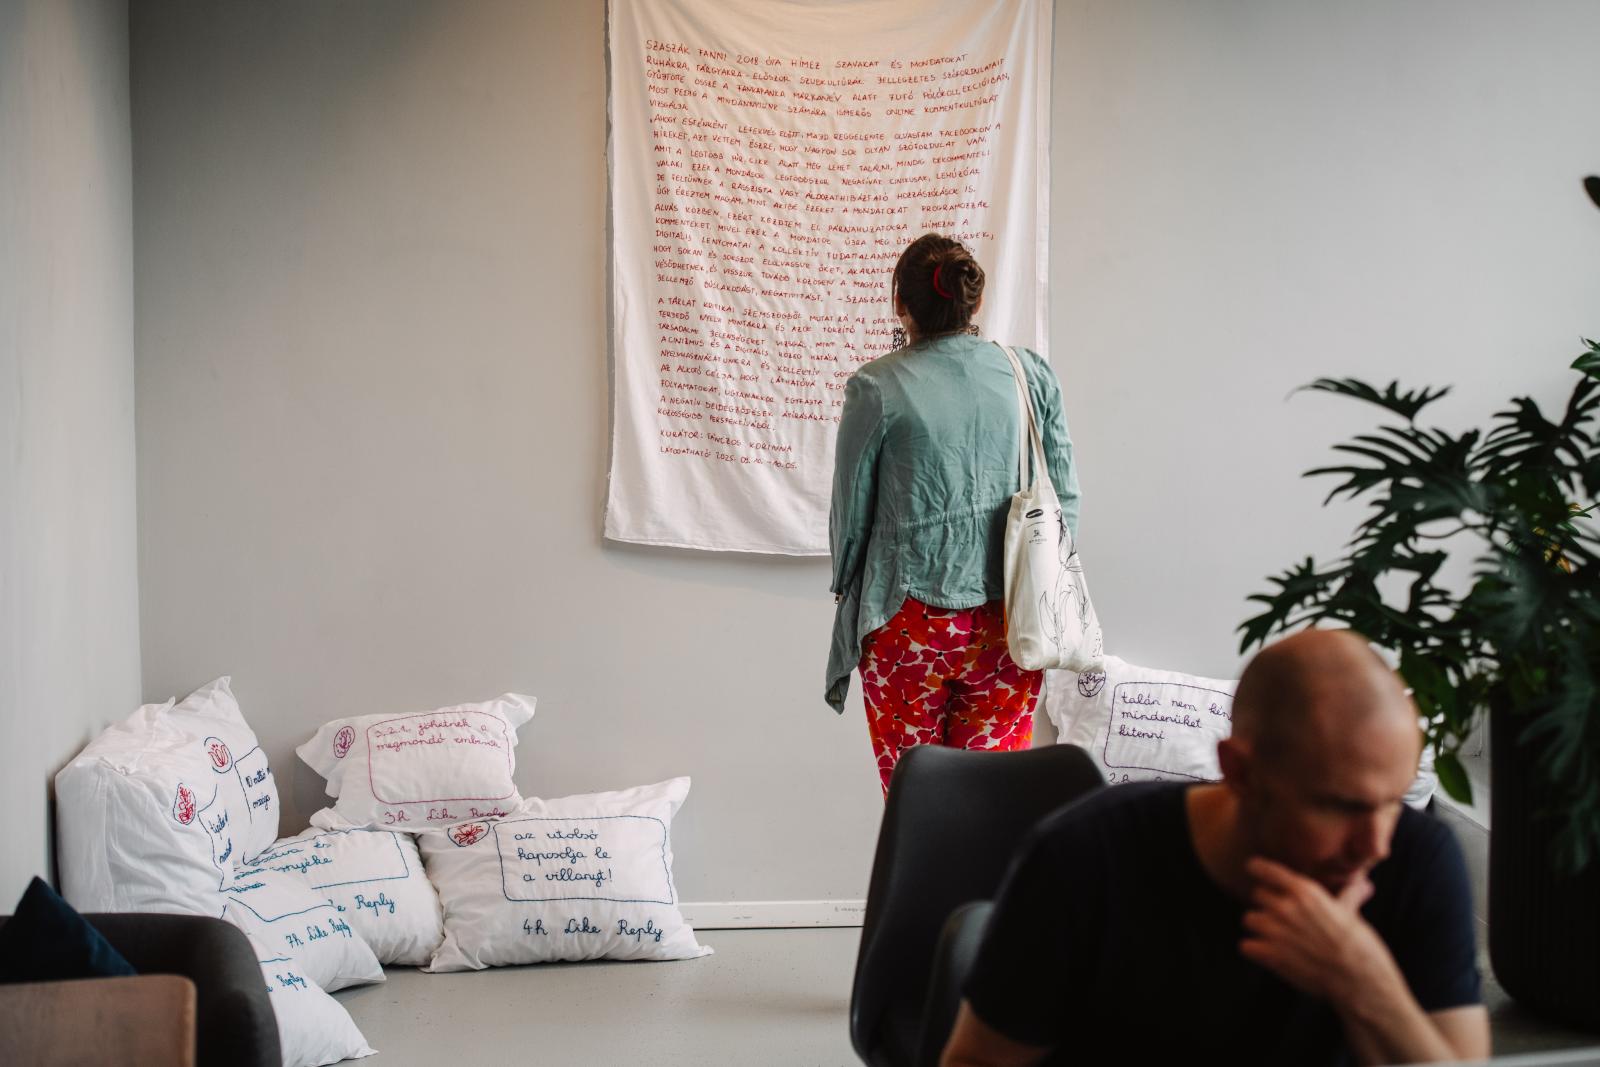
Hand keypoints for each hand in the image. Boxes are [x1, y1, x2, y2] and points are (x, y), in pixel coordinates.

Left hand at [1238, 857, 1399, 1006]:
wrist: (1359, 979)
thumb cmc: (1359, 945)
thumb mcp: (1352, 914)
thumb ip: (1349, 896)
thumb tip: (1364, 884)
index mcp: (1304, 892)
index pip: (1267, 870)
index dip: (1259, 869)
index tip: (1253, 868)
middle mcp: (1285, 907)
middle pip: (1257, 895)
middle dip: (1268, 905)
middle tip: (1282, 918)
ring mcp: (1275, 931)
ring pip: (1250, 919)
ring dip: (1260, 928)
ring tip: (1277, 938)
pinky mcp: (1270, 955)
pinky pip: (1246, 946)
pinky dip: (1256, 951)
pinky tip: (1269, 954)